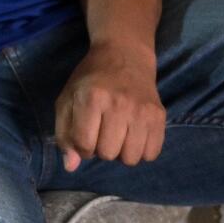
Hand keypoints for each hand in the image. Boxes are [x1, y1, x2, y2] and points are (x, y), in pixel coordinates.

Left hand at [54, 40, 164, 171]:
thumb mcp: (68, 100)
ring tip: (118, 134)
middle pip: (107, 154)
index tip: (85, 134)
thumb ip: (64, 134)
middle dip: (101, 148)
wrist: (125, 55)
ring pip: (131, 158)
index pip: (84, 145)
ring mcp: (142, 110)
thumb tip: (70, 167)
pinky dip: (141, 151)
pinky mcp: (159, 115)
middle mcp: (119, 104)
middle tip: (102, 131)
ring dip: (121, 152)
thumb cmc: (90, 79)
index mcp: (92, 98)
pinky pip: (151, 153)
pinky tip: (134, 135)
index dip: (81, 147)